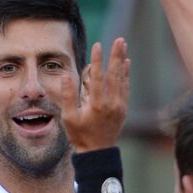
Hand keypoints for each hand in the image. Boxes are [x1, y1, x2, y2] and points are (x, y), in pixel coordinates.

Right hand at [57, 38, 130, 152]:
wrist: (97, 152)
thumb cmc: (80, 135)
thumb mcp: (69, 117)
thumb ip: (68, 96)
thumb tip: (66, 76)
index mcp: (97, 104)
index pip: (99, 77)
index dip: (98, 60)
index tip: (98, 45)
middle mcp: (111, 103)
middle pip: (115, 74)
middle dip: (116, 55)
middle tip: (119, 40)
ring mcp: (119, 105)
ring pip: (122, 79)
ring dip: (122, 61)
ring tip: (123, 46)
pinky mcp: (123, 108)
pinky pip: (126, 87)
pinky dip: (126, 74)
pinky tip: (126, 64)